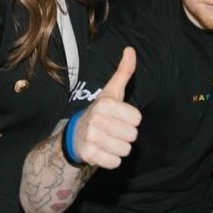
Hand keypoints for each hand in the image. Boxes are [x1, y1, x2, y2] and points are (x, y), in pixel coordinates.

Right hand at [70, 47, 141, 168]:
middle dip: (125, 135)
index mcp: (105, 104)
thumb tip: (130, 50)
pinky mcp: (89, 155)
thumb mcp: (112, 92)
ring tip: (108, 140)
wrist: (76, 135)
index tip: (118, 117)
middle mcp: (97, 120)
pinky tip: (102, 150)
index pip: (137, 119)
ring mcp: (91, 138)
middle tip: (113, 130)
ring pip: (125, 150)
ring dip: (119, 147)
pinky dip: (111, 159)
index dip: (130, 119)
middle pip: (133, 135)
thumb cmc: (101, 112)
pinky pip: (115, 162)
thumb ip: (123, 72)